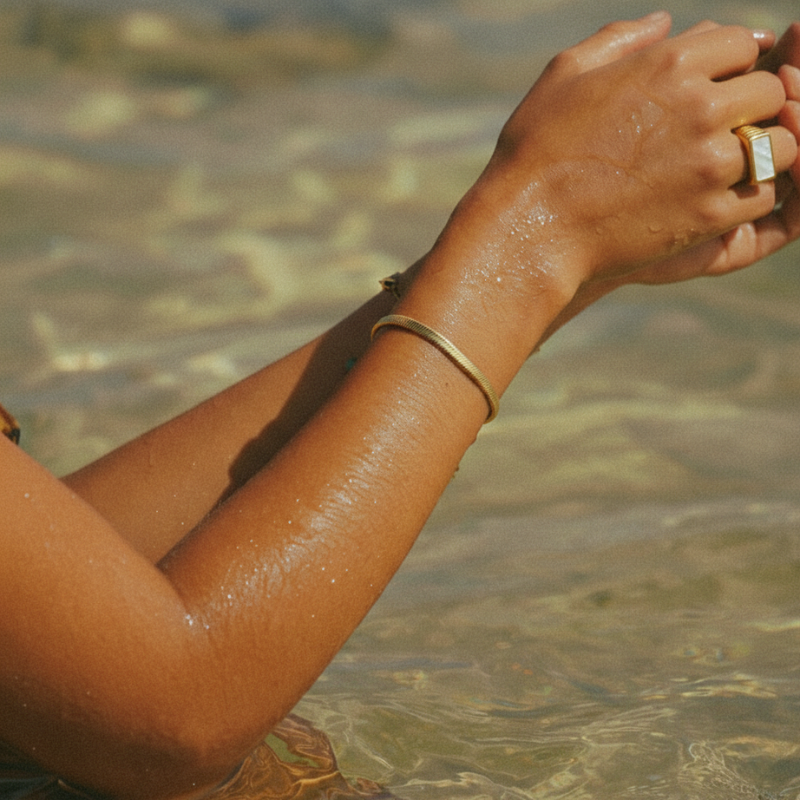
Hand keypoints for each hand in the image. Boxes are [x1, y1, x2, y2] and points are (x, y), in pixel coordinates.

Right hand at [537, 22, 799, 345]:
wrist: (530, 229)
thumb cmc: (536, 153)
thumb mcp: (564, 76)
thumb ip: (618, 38)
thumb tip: (665, 22)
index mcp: (668, 64)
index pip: (741, 44)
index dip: (729, 66)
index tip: (709, 89)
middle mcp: (700, 108)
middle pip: (769, 91)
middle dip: (750, 107)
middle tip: (720, 130)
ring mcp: (709, 164)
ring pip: (779, 144)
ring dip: (760, 151)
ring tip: (724, 165)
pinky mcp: (709, 214)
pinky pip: (762, 195)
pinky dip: (749, 195)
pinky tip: (718, 197)